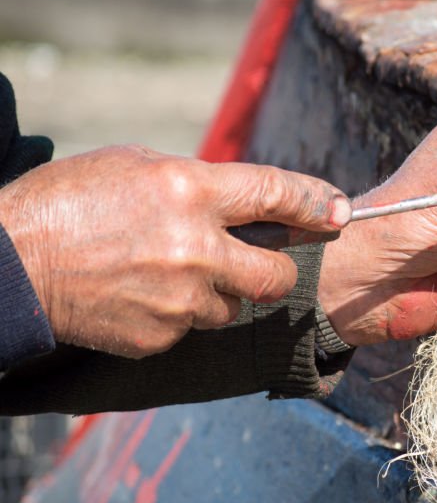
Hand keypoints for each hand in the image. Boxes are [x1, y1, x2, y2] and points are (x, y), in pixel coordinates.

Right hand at [0, 145, 349, 357]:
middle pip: (275, 274)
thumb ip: (198, 182)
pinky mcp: (158, 337)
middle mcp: (194, 247)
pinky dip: (177, 314)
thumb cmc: (70, 200)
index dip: (315, 205)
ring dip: (218, 292)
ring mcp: (178, 298)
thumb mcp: (137, 165)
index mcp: (190, 190)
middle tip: (265, 262)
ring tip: (172, 273)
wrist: (9, 263)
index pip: (277, 195)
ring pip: (232, 306)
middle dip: (278, 269)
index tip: (339, 213)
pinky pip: (190, 328)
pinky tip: (141, 294)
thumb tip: (247, 202)